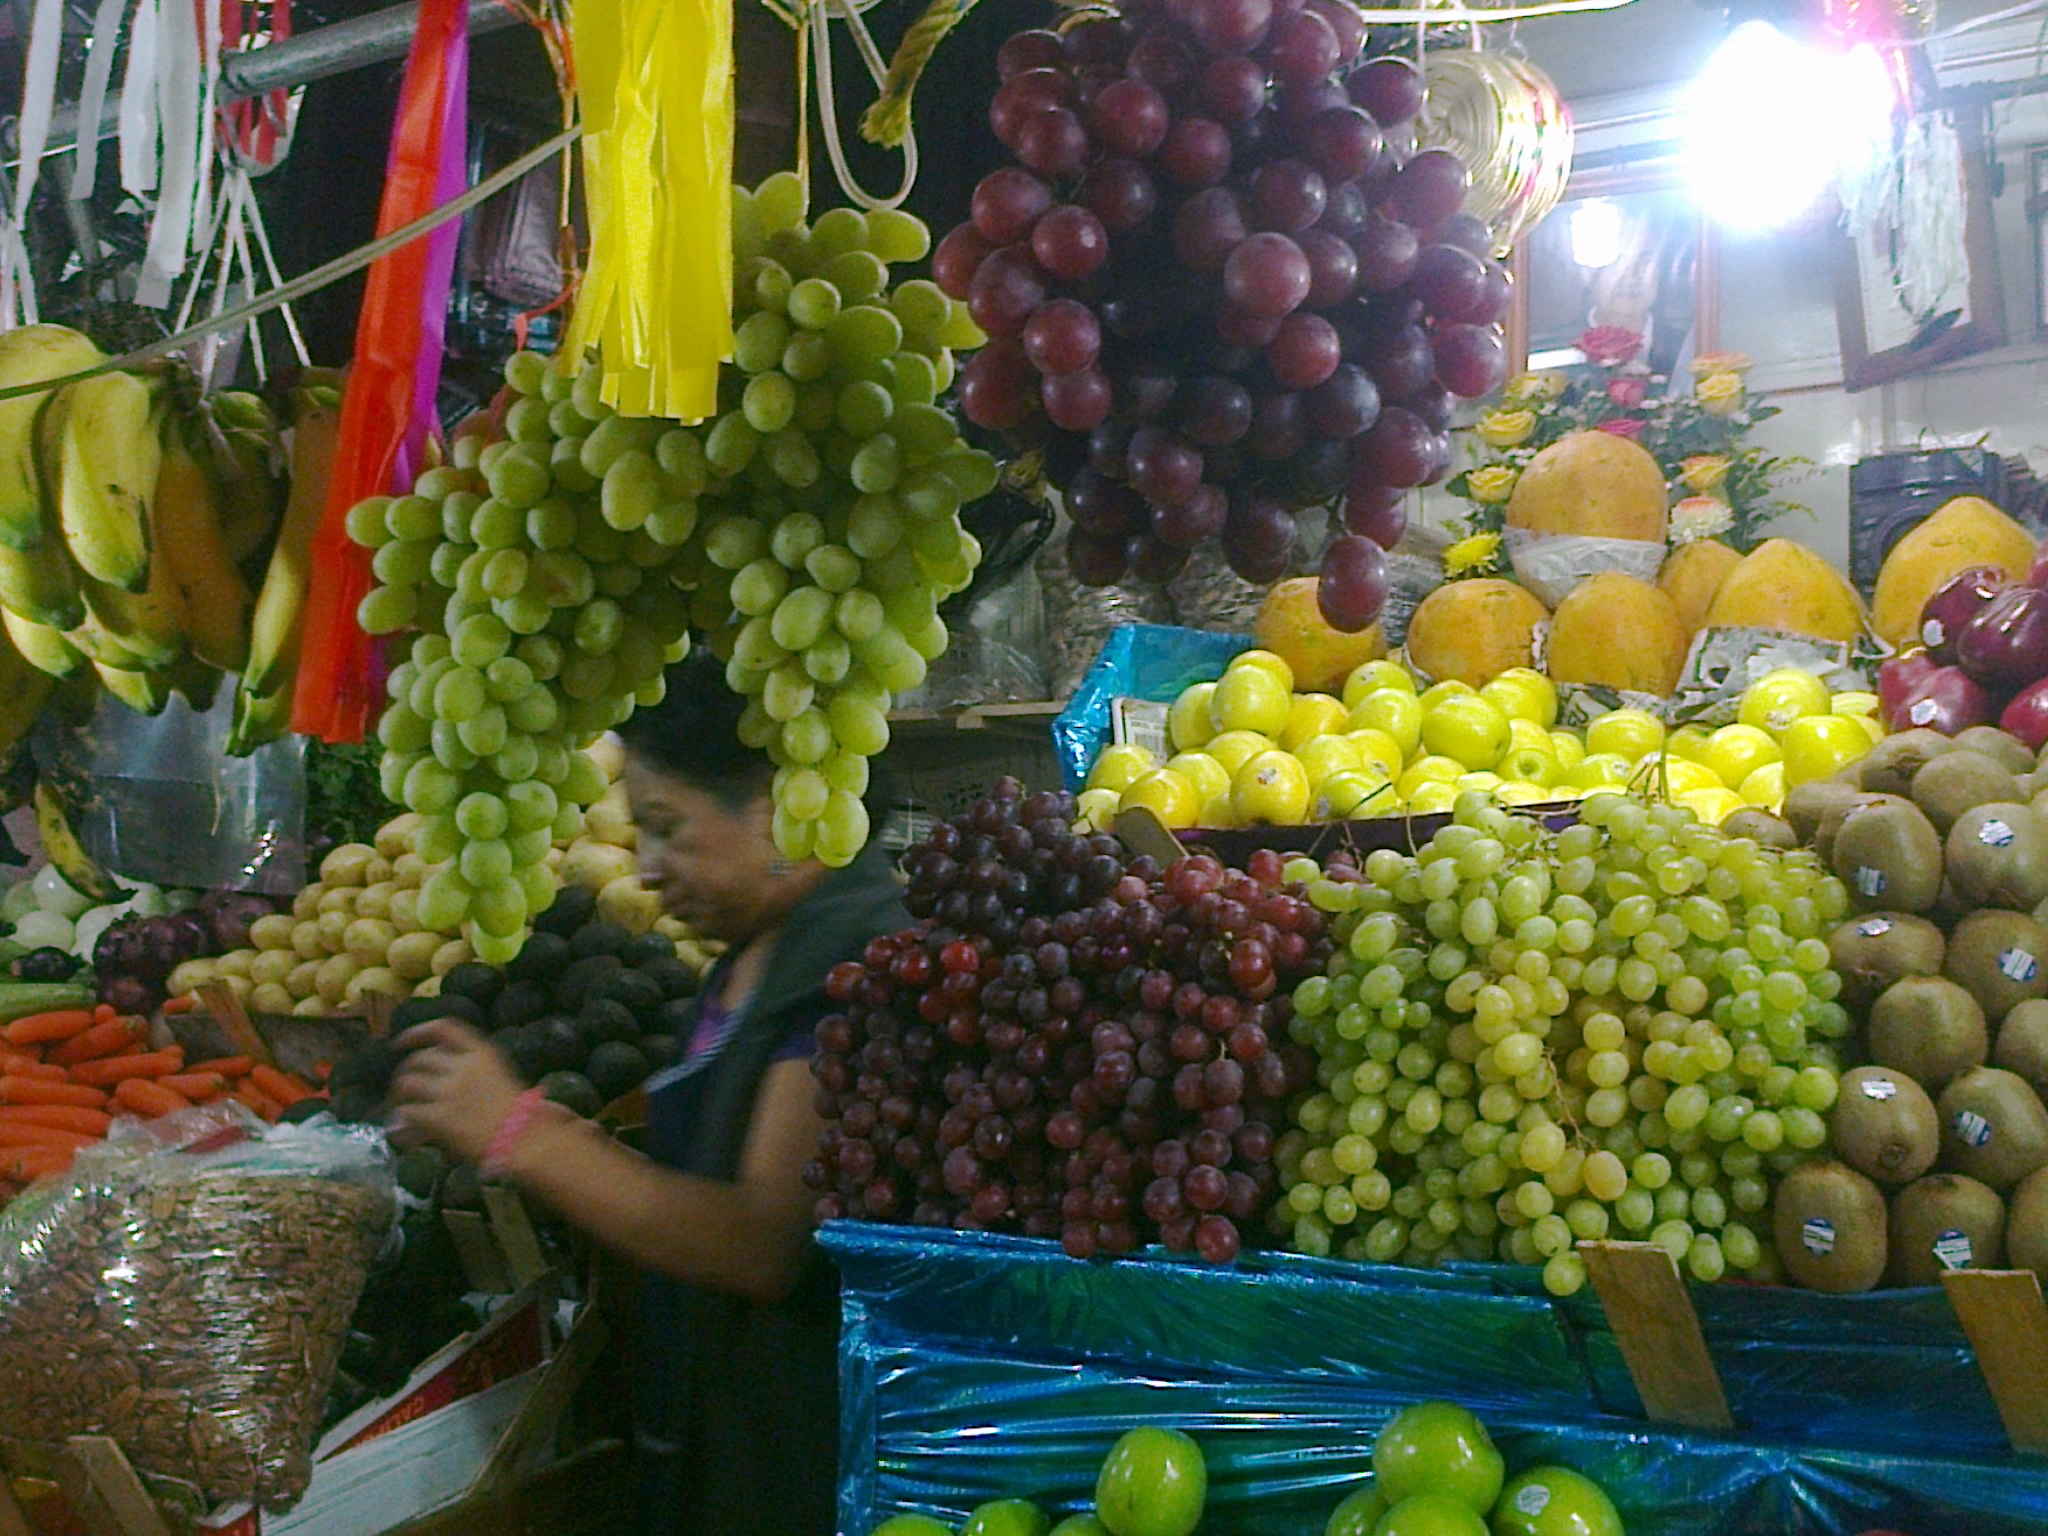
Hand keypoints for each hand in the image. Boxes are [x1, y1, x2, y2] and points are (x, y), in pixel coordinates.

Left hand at [388, 1019, 525, 1163]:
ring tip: (398, 1106)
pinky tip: (403, 1129)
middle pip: (420, 1058)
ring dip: (398, 1095)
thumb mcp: (497, 1075)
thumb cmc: (517, 1111)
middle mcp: (463, 1066)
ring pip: (408, 1083)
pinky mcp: (439, 1117)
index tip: (400, 1043)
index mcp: (482, 1052)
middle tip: (401, 1088)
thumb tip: (436, 1076)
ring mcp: (449, 1091)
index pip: (443, 1029)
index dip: (417, 1033)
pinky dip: (401, 1120)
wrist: (524, 1139)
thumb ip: (469, 1068)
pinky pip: (408, 1112)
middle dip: (406, 1071)